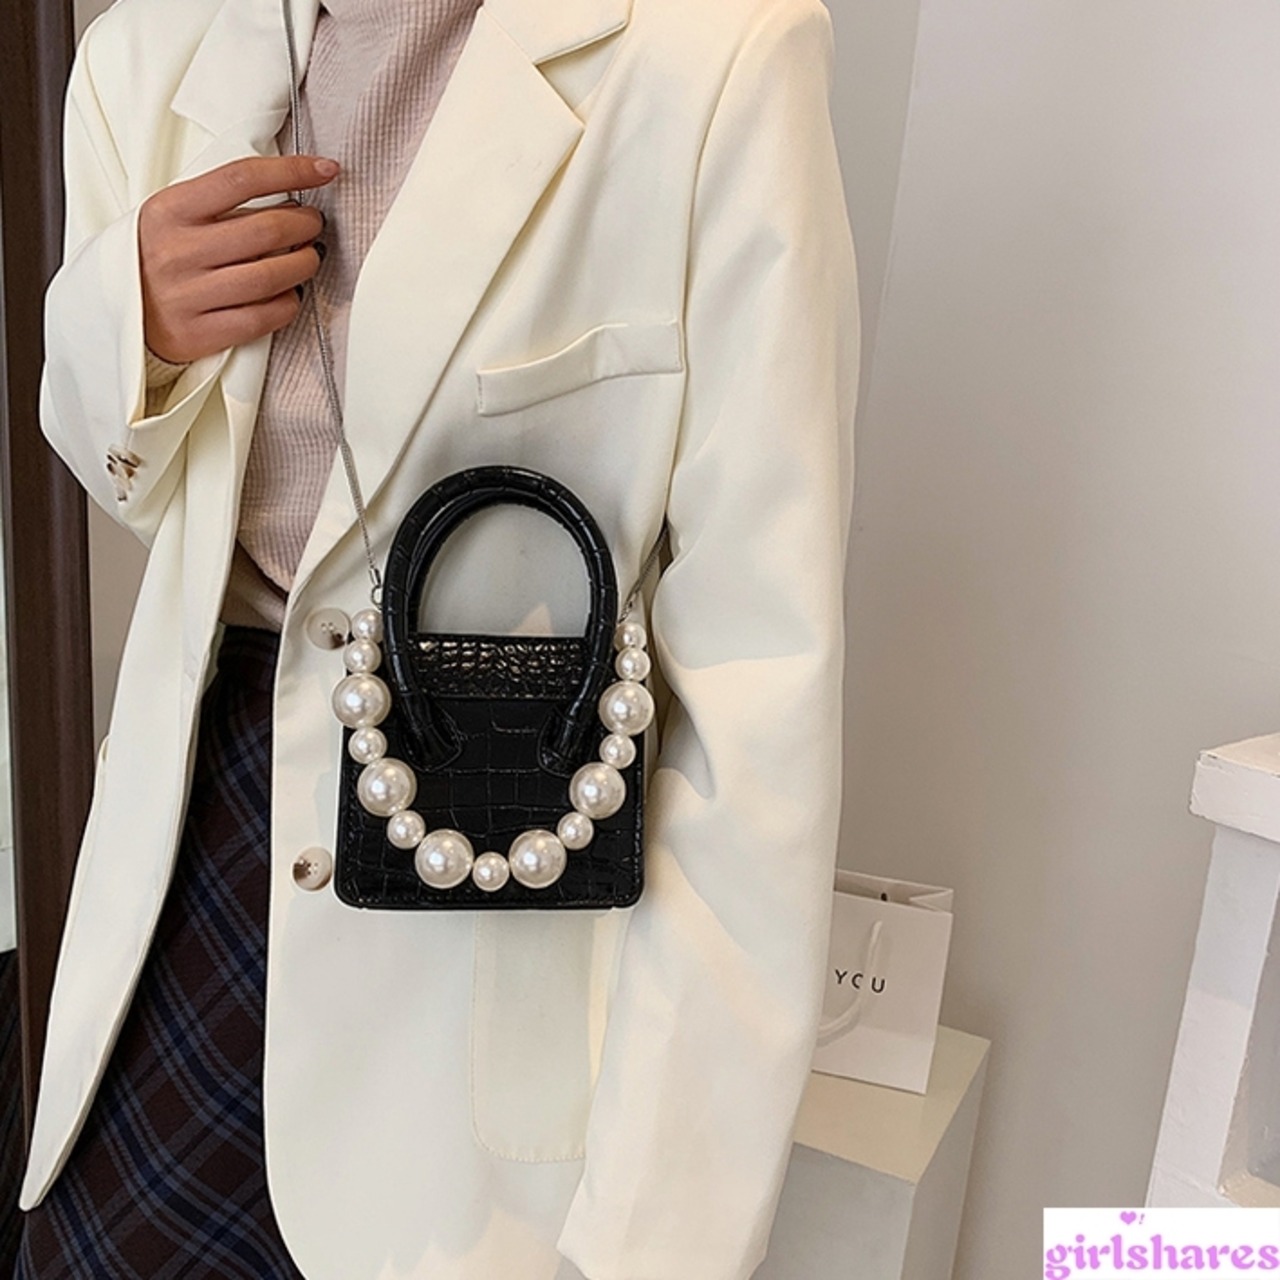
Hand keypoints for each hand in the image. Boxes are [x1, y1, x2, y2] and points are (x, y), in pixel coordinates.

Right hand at [138, 154, 339, 363]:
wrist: (113, 313)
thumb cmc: (157, 257)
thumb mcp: (173, 216)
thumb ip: (221, 204)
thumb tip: (291, 199)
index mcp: (169, 210)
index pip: (241, 179)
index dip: (291, 171)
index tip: (324, 169)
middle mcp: (177, 252)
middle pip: (265, 231)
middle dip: (305, 223)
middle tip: (314, 223)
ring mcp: (188, 296)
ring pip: (271, 276)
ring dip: (304, 264)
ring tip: (310, 256)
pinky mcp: (200, 333)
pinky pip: (263, 317)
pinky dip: (289, 303)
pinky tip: (292, 293)